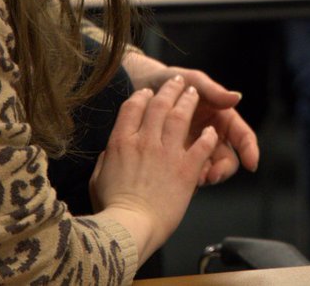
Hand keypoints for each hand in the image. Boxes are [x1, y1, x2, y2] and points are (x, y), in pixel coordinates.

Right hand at [90, 75, 218, 261]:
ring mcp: (166, 153)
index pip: (131, 108)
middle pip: (159, 105)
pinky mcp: (186, 169)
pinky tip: (212, 132)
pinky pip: (202, 145)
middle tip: (177, 82)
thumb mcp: (97, 179)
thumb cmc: (111, 209)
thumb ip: (105, 160)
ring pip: (180, 117)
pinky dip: (208, 136)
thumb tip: (108, 153)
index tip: (147, 92)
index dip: (141, 96)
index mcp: (121, 143)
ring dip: (188, 102)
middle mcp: (144, 142)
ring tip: (194, 94)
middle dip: (169, 90)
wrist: (129, 227)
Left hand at [121, 51, 259, 184]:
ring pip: (207, 169)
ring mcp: (191, 148)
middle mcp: (209, 135)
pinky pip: (183, 172)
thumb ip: (212, 90)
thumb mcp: (191, 80)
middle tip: (211, 176)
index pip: (242, 136)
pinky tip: (174, 176)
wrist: (139, 87)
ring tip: (192, 178)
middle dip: (222, 170)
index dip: (250, 150)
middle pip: (227, 159)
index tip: (251, 164)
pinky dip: (183, 176)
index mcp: (220, 118)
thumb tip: (236, 97)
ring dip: (203, 175)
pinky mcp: (173, 157)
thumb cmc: (168, 79)